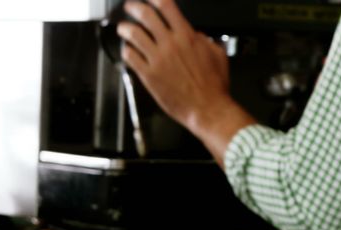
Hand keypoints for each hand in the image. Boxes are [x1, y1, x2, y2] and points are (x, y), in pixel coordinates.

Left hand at [117, 0, 230, 131]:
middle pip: (145, 15)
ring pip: (133, 34)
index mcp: (187, 36)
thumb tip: (197, 35)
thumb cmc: (214, 86)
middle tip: (130, 8)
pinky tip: (128, 51)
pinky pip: (130, 57)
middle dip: (134, 7)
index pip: (166, 7)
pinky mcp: (148, 75)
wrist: (207, 108)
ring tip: (123, 29)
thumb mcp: (217, 55)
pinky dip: (127, 51)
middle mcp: (170, 44)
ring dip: (125, 28)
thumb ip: (205, 41)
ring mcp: (157, 59)